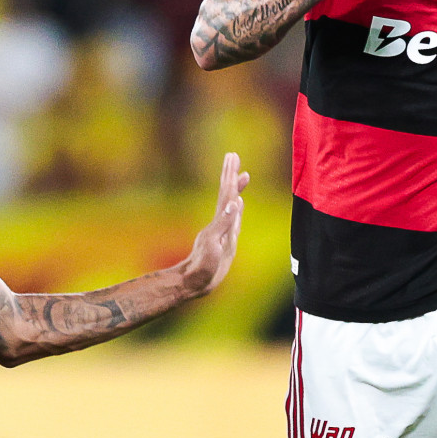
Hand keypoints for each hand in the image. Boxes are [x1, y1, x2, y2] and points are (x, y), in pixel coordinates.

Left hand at [179, 153, 249, 297]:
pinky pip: (233, 218)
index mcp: (219, 220)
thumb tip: (237, 200)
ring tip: (242, 175)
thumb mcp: (214, 244)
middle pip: (227, 193)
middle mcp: (221, 222)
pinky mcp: (225, 239)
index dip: (230, 175)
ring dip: (236, 188)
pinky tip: (239, 203)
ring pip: (231, 204)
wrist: (194, 282)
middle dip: (230, 174)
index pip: (227, 192)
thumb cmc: (203, 266)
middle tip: (233, 156)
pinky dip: (237, 208)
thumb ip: (225, 222)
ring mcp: (223, 230)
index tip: (232, 156)